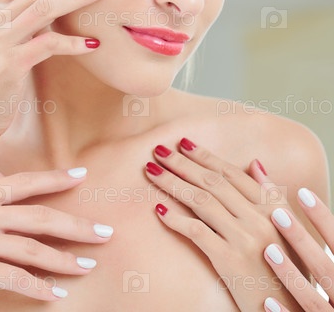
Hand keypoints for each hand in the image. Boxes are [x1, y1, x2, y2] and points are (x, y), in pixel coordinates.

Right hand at [0, 168, 112, 300]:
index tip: (82, 174)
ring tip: (88, 266)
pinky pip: (13, 279)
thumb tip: (0, 174)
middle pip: (40, 217)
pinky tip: (57, 294)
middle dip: (76, 225)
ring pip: (32, 249)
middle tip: (104, 232)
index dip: (55, 178)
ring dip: (65, 260)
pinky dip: (38, 287)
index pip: (26, 182)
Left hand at [144, 138, 302, 311]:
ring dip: (173, 183)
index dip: (205, 156)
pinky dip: (176, 219)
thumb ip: (270, 194)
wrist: (286, 307)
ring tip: (152, 171)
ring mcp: (243, 238)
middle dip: (183, 163)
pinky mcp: (229, 260)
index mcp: (270, 208)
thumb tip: (254, 162)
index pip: (231, 173)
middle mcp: (258, 218)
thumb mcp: (285, 227)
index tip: (183, 143)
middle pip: (213, 183)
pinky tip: (159, 208)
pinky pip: (197, 232)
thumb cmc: (283, 266)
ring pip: (202, 202)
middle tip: (158, 150)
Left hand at [256, 185, 333, 310]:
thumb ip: (290, 211)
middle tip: (278, 216)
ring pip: (312, 299)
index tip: (303, 193)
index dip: (323, 219)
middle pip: (326, 268)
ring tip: (270, 251)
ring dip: (291, 274)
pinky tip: (267, 305)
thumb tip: (255, 164)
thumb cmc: (313, 281)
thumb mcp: (312, 249)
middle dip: (302, 240)